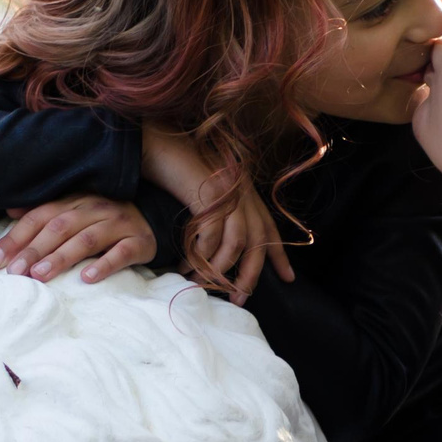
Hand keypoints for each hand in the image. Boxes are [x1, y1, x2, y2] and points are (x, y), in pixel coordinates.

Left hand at [0, 196, 155, 284]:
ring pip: (86, 239)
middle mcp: (95, 208)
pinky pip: (121, 253)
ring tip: (41, 275)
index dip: (16, 238)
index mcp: (74, 201)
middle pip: (59, 227)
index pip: (39, 217)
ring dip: (61, 257)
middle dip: (35, 250)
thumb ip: (44, 212)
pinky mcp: (139, 242)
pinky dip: (104, 265)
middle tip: (16, 272)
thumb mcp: (74, 210)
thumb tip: (10, 211)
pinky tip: (87, 278)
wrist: (152, 219)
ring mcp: (118, 224)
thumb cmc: (104, 220)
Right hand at [141, 124, 294, 304]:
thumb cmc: (172, 169)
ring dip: (220, 269)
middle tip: (239, 298)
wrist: (153, 142)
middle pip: (257, 240)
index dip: (279, 254)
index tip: (288, 278)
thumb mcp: (202, 191)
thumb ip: (218, 213)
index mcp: (243, 190)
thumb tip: (219, 247)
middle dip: (250, 275)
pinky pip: (211, 235)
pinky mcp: (207, 195)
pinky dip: (200, 254)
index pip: (268, 226)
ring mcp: (226, 191)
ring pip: (237, 242)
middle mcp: (241, 191)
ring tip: (201, 285)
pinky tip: (186, 265)